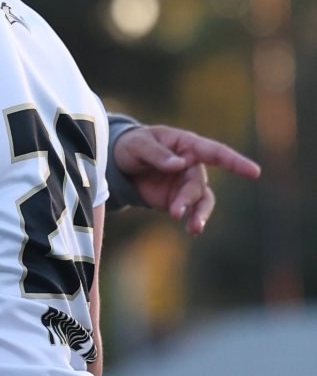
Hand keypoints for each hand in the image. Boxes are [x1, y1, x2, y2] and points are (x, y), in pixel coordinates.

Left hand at [112, 124, 260, 236]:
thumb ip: (157, 155)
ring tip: (194, 229)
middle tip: (175, 211)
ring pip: (200, 200)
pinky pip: (192, 211)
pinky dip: (193, 220)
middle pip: (198, 184)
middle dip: (188, 198)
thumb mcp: (138, 145)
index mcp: (187, 145)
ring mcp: (187, 183)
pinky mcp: (179, 199)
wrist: (120, 165)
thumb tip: (179, 165)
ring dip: (198, 214)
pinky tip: (192, 230)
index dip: (235, 162)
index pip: (215, 153)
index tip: (254, 172)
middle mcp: (192, 165)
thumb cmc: (132, 146)